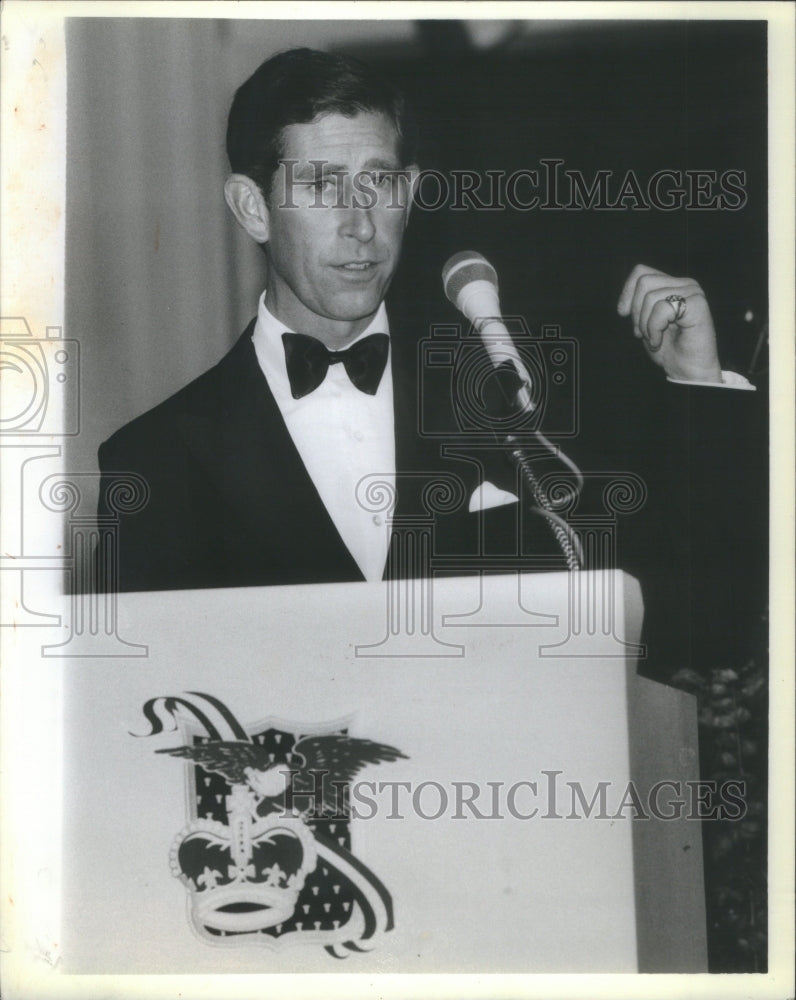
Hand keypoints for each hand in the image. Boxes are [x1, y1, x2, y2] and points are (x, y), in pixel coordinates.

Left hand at [617, 264, 721, 382]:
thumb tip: (624, 302)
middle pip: (644, 282)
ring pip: (650, 296)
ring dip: (645, 324)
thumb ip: (639, 305)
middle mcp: (685, 284)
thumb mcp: (645, 322)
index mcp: (673, 285)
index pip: (641, 272)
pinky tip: (659, 341)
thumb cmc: (669, 350)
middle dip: (636, 312)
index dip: (627, 292)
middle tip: (642, 333)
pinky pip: (662, 308)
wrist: (687, 371)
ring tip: (654, 338)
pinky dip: (654, 328)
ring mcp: (693, 292)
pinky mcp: (697, 304)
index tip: (623, 313)